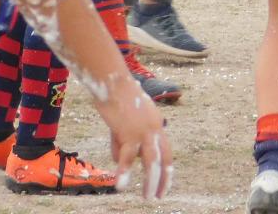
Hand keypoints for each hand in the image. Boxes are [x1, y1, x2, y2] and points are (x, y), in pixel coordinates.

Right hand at [95, 76, 173, 199]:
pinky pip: (126, 156)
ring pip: (151, 161)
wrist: (112, 80)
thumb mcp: (121, 123)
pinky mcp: (129, 132)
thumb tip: (117, 162)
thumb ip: (121, 141)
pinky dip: (124, 171)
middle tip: (158, 197)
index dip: (165, 169)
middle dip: (162, 180)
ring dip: (151, 181)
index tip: (164, 185)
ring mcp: (143, 130)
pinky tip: (121, 185)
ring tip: (148, 197)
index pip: (165, 151)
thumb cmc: (114, 99)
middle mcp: (155, 127)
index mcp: (156, 123)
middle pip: (163, 158)